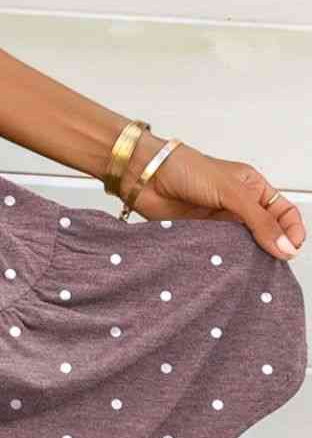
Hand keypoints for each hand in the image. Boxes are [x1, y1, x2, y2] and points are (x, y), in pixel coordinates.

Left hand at [119, 134, 304, 262]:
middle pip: (268, 234)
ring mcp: (221, 223)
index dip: (292, 231)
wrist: (145, 175)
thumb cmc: (185, 168)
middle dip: (273, 249)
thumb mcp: (231, 192)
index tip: (291, 250)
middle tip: (272, 265)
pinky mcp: (203, 237)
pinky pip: (222, 254)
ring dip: (249, 258)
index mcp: (253, 188)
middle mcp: (239, 206)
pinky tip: (229, 268)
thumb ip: (259, 220)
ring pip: (246, 247)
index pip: (285, 213)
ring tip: (251, 269)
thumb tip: (285, 247)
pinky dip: (227, 263)